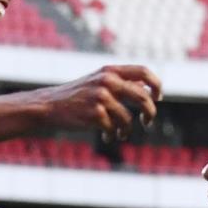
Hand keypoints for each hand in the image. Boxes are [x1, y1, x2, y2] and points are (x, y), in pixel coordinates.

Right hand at [38, 65, 160, 141]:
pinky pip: (114, 129)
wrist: (49, 105)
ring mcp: (101, 97)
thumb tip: (148, 93)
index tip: (158, 98)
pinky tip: (108, 137)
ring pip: (128, 119)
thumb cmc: (77, 96)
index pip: (144, 72)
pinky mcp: (95, 114)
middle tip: (148, 121)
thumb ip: (120, 84)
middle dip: (150, 112)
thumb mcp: (97, 82)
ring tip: (121, 134)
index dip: (156, 85)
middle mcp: (107, 81)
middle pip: (143, 97)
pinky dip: (113, 136)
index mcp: (110, 71)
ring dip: (127, 130)